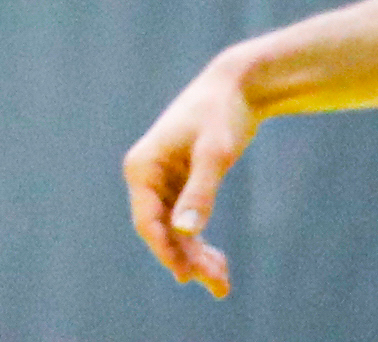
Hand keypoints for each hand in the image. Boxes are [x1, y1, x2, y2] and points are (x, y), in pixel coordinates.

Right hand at [123, 52, 256, 297]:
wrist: (235, 88)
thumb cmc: (222, 116)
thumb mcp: (215, 154)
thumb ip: (201, 192)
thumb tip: (184, 231)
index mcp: (142, 167)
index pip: (146, 221)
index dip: (165, 252)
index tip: (187, 277)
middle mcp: (145, 176)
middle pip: (160, 231)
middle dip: (187, 261)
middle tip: (220, 287)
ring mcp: (162, 181)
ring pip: (173, 232)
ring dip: (195, 258)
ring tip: (224, 284)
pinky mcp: (180, 183)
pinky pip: (183, 222)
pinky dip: (200, 243)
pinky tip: (219, 262)